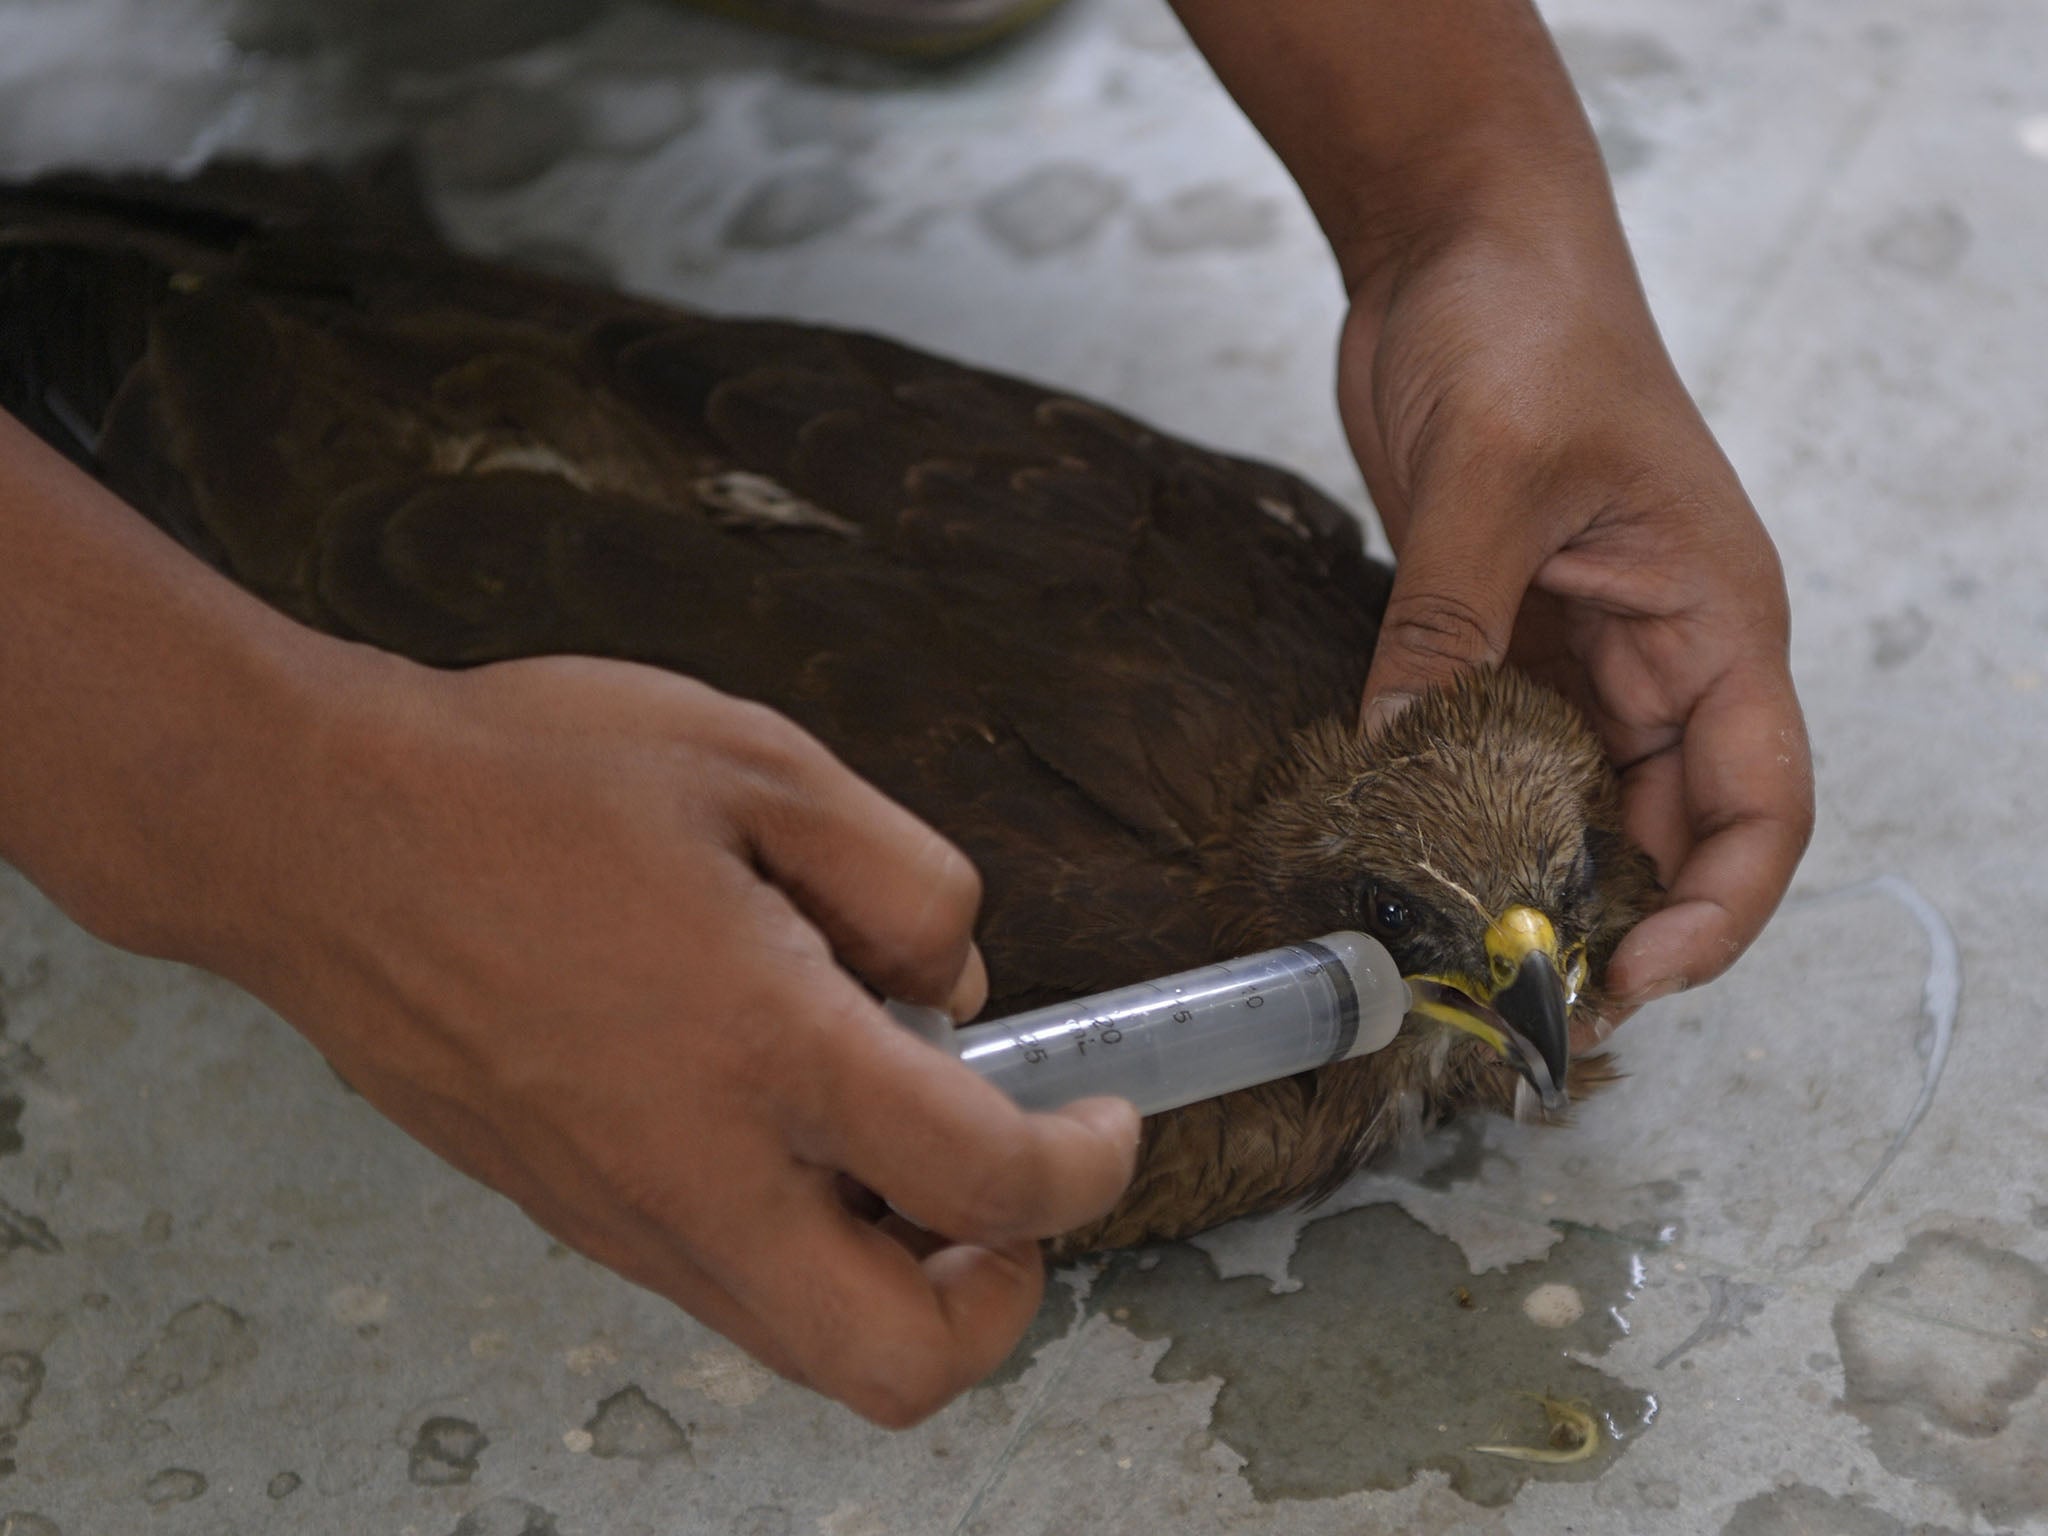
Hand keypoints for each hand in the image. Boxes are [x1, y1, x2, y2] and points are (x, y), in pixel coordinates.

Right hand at [204, 653, 1138, 1425]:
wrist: (313, 833)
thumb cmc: (519, 781)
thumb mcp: (759, 762)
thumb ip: (902, 879)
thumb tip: (953, 985)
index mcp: (763, 1048)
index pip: (986, 1181)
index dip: (1086, 1167)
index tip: (1105, 1127)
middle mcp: (692, 1171)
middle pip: (895, 1364)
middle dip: (996, 1305)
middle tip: (1007, 1197)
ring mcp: (618, 1214)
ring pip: (800, 1340)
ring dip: (891, 1274)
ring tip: (888, 1128)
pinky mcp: (566, 1212)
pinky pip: (718, 1280)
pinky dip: (794, 1235)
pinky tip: (776, 1105)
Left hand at [1340, 222, 1813, 1021]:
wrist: (1457, 245)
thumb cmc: (1524, 324)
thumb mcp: (1486, 479)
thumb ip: (1445, 627)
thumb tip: (1398, 762)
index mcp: (1716, 617)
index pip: (1760, 803)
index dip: (1717, 909)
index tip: (1633, 976)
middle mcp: (1665, 650)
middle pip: (1671, 826)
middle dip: (1615, 919)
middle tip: (1523, 995)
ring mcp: (1584, 646)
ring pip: (1583, 800)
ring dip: (1538, 874)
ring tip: (1467, 947)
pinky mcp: (1505, 631)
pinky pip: (1504, 748)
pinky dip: (1472, 806)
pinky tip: (1420, 854)